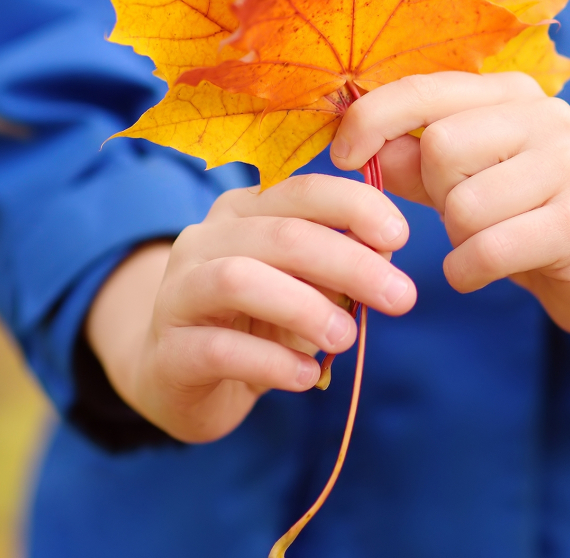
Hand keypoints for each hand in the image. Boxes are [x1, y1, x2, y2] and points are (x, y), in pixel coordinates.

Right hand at [86, 175, 415, 442]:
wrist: (179, 380)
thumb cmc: (254, 323)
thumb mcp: (302, 286)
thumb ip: (338, 264)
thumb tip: (387, 249)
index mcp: (243, 212)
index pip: (302, 190)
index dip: (355, 205)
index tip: (401, 236)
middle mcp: (204, 240)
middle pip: (281, 234)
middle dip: (350, 263)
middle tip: (401, 298)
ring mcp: (178, 294)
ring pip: (239, 279)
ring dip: (305, 307)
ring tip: (347, 338)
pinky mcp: (168, 351)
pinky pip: (219, 349)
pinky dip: (270, 362)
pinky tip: (305, 376)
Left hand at [331, 72, 569, 336]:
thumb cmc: (523, 216)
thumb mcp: (463, 180)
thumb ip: (412, 160)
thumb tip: (358, 143)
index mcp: (511, 93)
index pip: (424, 88)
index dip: (370, 119)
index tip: (340, 155)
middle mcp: (547, 115)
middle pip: (441, 148)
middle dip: (434, 195)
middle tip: (461, 215)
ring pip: (463, 205)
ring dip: (457, 240)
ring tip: (486, 243)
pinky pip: (488, 248)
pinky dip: (468, 270)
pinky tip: (480, 272)